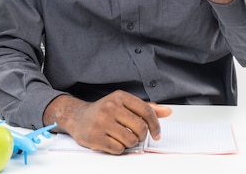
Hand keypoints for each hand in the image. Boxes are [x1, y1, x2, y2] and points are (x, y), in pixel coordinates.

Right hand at [43, 91, 171, 154]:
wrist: (77, 117)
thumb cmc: (104, 111)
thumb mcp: (124, 104)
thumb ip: (146, 108)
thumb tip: (167, 111)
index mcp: (119, 97)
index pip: (146, 111)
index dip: (155, 125)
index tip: (157, 134)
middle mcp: (110, 107)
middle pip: (140, 127)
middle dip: (141, 136)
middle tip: (136, 136)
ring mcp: (102, 122)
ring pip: (130, 140)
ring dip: (130, 143)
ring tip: (122, 137)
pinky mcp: (95, 136)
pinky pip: (118, 148)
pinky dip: (119, 148)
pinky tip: (113, 141)